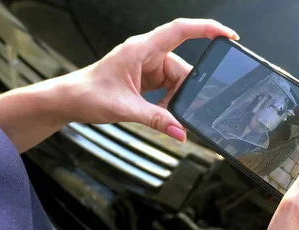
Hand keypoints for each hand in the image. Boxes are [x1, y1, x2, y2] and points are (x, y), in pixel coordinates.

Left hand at [62, 18, 238, 141]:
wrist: (70, 100)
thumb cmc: (88, 94)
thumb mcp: (125, 109)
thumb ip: (156, 120)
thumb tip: (181, 132)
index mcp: (141, 49)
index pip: (180, 30)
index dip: (207, 29)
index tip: (228, 35)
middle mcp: (148, 53)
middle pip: (183, 68)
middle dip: (185, 92)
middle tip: (180, 111)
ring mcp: (149, 66)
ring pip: (178, 81)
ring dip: (175, 100)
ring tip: (162, 115)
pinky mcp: (148, 78)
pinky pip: (169, 88)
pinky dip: (169, 103)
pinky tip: (159, 113)